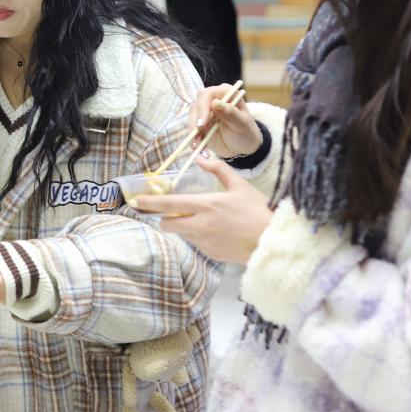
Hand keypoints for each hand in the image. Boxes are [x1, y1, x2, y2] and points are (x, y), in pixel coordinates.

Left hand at [130, 156, 272, 263]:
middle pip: (167, 223)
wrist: (274, 241)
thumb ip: (219, 170)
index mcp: (206, 205)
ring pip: (181, 234)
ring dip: (183, 227)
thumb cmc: (259, 211)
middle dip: (165, 218)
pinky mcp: (210, 253)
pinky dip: (198, 237)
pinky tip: (216, 232)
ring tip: (203, 220)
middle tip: (173, 212)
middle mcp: (201, 224)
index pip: (168, 204)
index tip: (136, 200)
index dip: (149, 202)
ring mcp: (205, 241)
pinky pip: (196, 243)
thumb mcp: (240, 186)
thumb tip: (200, 158)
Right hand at [190, 84, 260, 157]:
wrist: (241, 145)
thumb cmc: (246, 132)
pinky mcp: (198, 122)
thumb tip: (217, 103)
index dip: (202, 107)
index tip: (202, 123)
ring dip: (193, 133)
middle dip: (195, 122)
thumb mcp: (242, 124)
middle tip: (198, 136)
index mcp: (225, 93)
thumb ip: (231, 114)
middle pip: (196, 105)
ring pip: (192, 118)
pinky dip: (193, 138)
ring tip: (198, 146)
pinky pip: (192, 129)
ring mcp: (204, 111)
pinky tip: (197, 147)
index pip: (207, 95)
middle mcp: (212, 99)